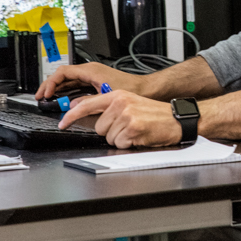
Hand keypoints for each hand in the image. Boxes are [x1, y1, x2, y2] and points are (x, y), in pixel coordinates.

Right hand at [37, 62, 156, 100]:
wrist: (144, 89)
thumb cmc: (130, 88)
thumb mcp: (105, 96)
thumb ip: (87, 101)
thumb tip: (73, 105)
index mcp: (90, 70)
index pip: (62, 72)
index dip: (51, 83)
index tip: (46, 94)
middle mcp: (89, 71)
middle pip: (62, 76)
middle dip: (50, 86)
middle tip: (40, 97)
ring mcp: (91, 76)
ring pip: (68, 81)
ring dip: (57, 90)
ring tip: (48, 99)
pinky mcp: (94, 82)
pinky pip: (75, 85)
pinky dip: (67, 92)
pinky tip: (63, 100)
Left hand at [57, 88, 183, 147]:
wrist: (176, 119)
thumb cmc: (155, 114)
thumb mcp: (131, 103)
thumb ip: (111, 108)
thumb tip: (94, 119)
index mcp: (117, 95)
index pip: (87, 104)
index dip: (71, 115)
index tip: (63, 122)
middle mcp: (120, 104)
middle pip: (98, 128)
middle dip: (110, 132)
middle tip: (127, 127)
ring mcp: (126, 116)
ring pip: (108, 138)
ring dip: (121, 139)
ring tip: (135, 131)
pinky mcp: (133, 129)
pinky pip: (120, 144)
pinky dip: (129, 144)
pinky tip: (139, 136)